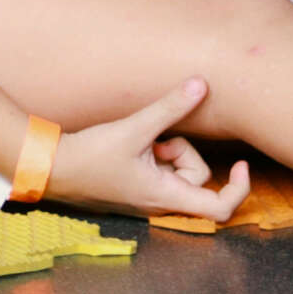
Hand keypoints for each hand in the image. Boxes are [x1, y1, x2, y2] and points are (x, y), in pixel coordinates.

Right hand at [47, 78, 249, 221]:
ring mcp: (148, 198)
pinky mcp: (137, 189)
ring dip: (167, 152)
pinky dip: (155, 156)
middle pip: (198, 180)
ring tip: (140, 143)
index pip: (221, 208)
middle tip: (158, 141)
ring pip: (179, 173)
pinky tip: (134, 146)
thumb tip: (202, 85)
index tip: (240, 165)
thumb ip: (170, 108)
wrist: (52, 168)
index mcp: (166, 196)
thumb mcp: (134, 129)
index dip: (239, 188)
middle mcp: (161, 203)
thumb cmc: (91, 155)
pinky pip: (162, 173)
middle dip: (185, 153)